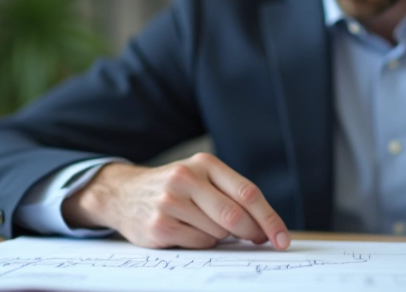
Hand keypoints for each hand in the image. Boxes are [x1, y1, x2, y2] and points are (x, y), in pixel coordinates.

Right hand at [61, 153, 290, 249]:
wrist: (123, 193)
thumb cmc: (174, 188)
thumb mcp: (200, 177)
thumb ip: (229, 195)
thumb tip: (264, 228)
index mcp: (204, 163)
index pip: (247, 193)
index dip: (269, 219)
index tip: (282, 239)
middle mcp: (186, 177)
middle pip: (235, 215)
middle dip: (251, 233)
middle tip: (257, 241)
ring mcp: (170, 202)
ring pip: (218, 232)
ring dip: (221, 237)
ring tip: (204, 225)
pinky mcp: (159, 225)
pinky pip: (198, 243)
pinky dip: (202, 243)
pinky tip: (188, 232)